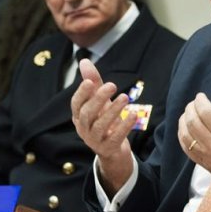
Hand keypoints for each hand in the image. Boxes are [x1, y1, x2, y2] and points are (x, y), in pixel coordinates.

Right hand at [71, 59, 135, 195]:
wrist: (113, 151)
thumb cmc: (104, 120)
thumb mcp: (99, 101)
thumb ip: (94, 82)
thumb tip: (84, 61)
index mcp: (79, 116)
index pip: (76, 104)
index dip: (82, 93)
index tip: (90, 82)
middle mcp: (83, 129)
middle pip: (87, 113)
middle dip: (99, 98)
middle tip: (113, 85)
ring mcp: (94, 141)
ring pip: (100, 125)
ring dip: (113, 110)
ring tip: (125, 97)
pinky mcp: (107, 149)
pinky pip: (115, 137)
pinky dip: (125, 126)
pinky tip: (134, 114)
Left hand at [177, 76, 210, 210]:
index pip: (206, 113)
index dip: (200, 102)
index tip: (200, 96)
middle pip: (193, 123)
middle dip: (190, 109)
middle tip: (193, 103)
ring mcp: (209, 158)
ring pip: (187, 136)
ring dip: (184, 122)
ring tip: (187, 113)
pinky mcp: (206, 166)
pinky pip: (187, 150)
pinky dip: (183, 137)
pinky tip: (185, 129)